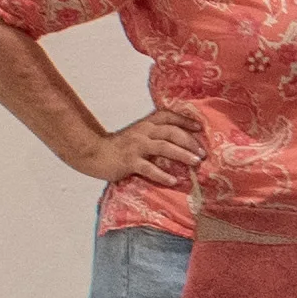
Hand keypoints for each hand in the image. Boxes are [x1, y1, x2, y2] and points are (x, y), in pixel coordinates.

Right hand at [73, 110, 204, 189]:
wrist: (93, 153)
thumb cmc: (119, 147)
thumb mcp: (137, 135)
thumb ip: (154, 135)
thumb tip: (178, 145)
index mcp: (146, 124)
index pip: (168, 116)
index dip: (185, 120)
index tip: (199, 128)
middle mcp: (143, 131)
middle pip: (171, 132)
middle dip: (190, 141)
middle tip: (203, 153)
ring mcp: (136, 146)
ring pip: (164, 147)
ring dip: (182, 154)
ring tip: (196, 162)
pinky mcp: (129, 161)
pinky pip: (149, 168)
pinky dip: (162, 175)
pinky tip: (173, 181)